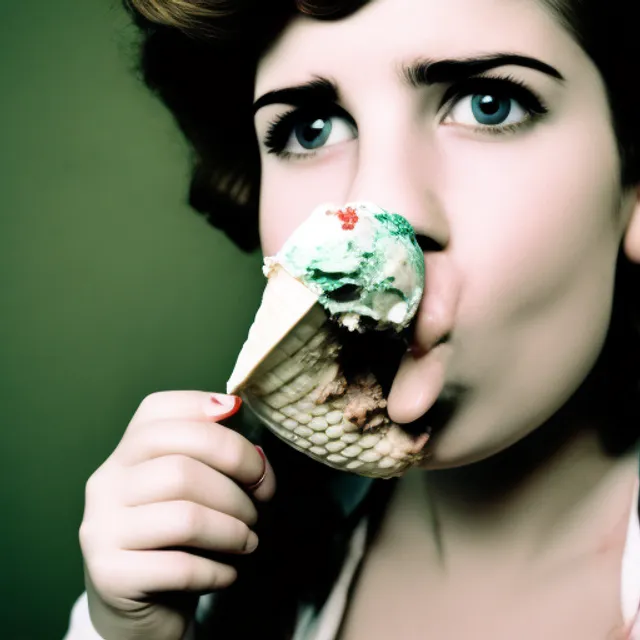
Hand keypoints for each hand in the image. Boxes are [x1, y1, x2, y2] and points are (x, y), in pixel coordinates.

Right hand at [79, 391, 274, 639]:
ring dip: (234, 528)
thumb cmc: (177, 534)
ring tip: (248, 539)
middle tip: (263, 497)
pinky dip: (218, 569)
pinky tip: (228, 571)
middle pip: (181, 463)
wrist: (140, 604)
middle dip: (239, 479)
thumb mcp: (191, 486)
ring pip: (186, 516)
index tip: (247, 440)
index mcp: (126, 451)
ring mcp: (102, 528)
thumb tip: (249, 439)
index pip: (159, 411)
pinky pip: (181, 567)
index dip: (211, 415)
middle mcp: (107, 482)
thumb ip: (214, 455)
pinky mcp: (111, 575)